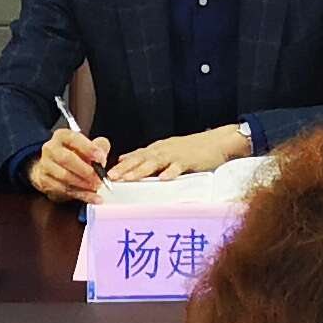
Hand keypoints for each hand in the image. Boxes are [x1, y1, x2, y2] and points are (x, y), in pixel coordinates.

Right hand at [25, 127, 113, 201]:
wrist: (53, 167)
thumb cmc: (75, 155)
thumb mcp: (88, 146)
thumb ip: (99, 146)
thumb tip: (102, 152)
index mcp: (62, 136)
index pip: (73, 138)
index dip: (89, 148)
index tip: (101, 158)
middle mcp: (51, 148)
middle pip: (67, 159)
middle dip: (86, 170)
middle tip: (100, 178)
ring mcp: (45, 165)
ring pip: (64, 176)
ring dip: (84, 184)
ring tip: (97, 186)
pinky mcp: (45, 181)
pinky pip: (64, 190)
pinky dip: (82, 195)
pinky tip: (94, 197)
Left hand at [107, 125, 255, 182]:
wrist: (217, 142)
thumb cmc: (192, 149)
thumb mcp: (166, 150)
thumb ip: (146, 156)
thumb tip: (124, 159)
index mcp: (156, 149)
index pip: (135, 156)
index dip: (120, 165)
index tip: (104, 173)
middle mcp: (163, 150)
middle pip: (140, 159)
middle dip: (125, 168)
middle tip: (111, 177)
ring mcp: (175, 154)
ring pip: (155, 162)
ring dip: (141, 170)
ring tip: (128, 179)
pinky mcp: (189, 160)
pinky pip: (179, 167)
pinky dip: (171, 172)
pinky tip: (164, 179)